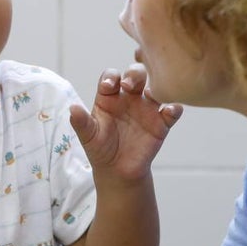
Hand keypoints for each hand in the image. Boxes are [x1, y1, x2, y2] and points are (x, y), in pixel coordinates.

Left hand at [69, 63, 182, 180]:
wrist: (118, 171)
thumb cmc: (100, 149)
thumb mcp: (88, 137)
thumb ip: (81, 122)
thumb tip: (72, 108)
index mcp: (109, 97)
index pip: (111, 77)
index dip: (111, 77)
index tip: (109, 86)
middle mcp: (129, 98)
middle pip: (135, 75)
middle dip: (134, 74)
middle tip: (130, 85)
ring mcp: (146, 109)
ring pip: (155, 88)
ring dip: (156, 86)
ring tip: (152, 94)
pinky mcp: (161, 123)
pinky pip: (171, 111)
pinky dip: (174, 109)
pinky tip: (170, 111)